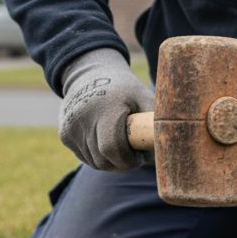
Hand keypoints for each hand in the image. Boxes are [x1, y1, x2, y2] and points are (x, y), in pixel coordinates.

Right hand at [57, 48, 153, 170]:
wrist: (89, 74)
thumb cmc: (123, 89)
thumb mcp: (143, 96)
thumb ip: (155, 121)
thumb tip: (171, 148)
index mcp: (105, 109)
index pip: (112, 149)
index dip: (128, 160)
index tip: (138, 156)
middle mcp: (83, 119)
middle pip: (104, 160)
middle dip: (121, 163)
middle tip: (132, 154)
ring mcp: (71, 128)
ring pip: (94, 163)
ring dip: (109, 161)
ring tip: (120, 145)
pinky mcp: (65, 135)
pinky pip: (85, 157)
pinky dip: (97, 156)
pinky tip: (104, 140)